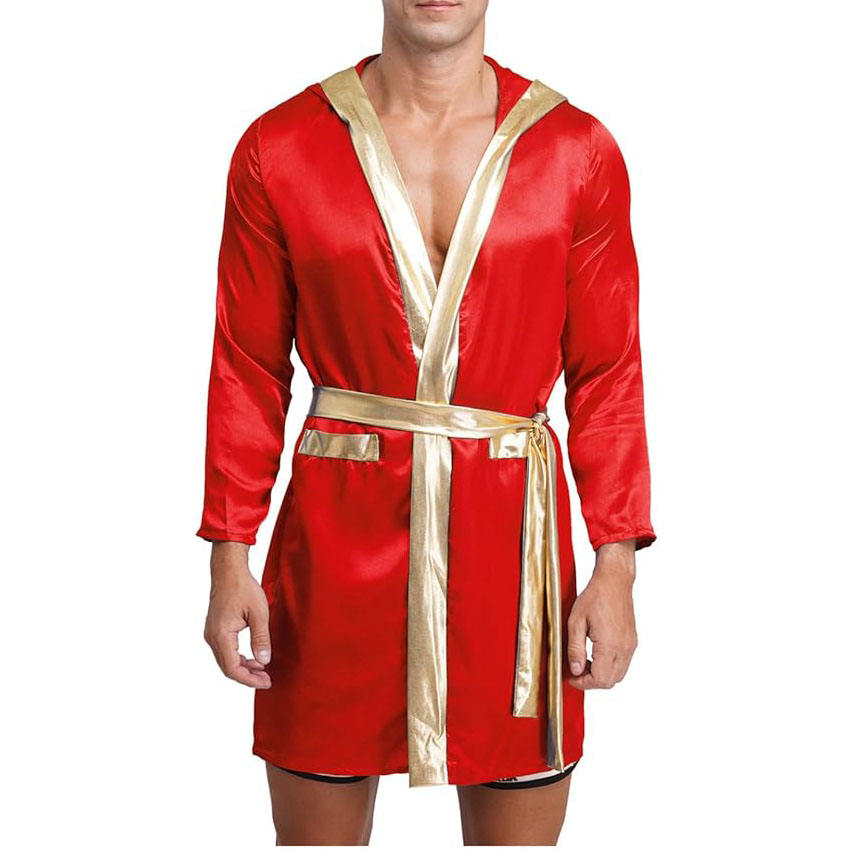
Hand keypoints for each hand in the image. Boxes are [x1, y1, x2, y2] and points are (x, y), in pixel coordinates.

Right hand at [203, 541, 271, 688]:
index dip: (249, 679)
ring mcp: (211, 634)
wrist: (229, 571)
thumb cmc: (243, 588)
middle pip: (227, 667)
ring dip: (243, 668)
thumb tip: (264, 661)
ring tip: (262, 670)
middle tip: (267, 679)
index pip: (232, 668)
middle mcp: (212, 637)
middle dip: (247, 676)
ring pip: (226, 660)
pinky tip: (253, 657)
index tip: (265, 682)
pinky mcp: (215, 630)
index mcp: (221, 635)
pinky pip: (225, 651)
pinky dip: (238, 658)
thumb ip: (261, 638)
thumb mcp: (259, 613)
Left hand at [566, 540, 637, 689]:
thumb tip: (575, 670)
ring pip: (618, 675)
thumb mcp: (576, 621)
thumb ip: (575, 648)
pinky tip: (596, 655)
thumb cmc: (595, 596)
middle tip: (576, 671)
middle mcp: (624, 648)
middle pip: (610, 681)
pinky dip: (610, 666)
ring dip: (601, 675)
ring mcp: (630, 645)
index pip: (600, 679)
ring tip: (584, 662)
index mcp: (610, 644)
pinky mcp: (632, 641)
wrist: (614, 580)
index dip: (583, 683)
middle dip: (591, 681)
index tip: (571, 677)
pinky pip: (623, 663)